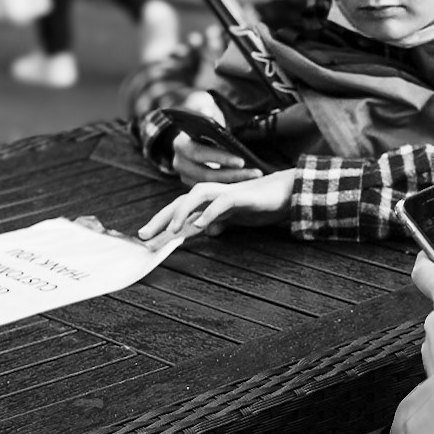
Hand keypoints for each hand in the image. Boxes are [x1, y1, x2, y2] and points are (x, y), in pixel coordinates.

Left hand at [138, 169, 294, 239]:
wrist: (288, 192)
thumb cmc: (262, 204)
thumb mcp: (237, 219)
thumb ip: (220, 223)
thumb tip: (206, 232)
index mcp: (210, 202)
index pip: (180, 211)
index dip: (162, 225)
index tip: (146, 241)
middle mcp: (214, 195)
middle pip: (180, 201)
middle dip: (161, 218)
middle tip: (144, 236)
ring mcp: (226, 193)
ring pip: (196, 196)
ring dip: (181, 212)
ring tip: (172, 229)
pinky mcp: (241, 196)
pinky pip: (221, 202)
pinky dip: (210, 212)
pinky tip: (201, 224)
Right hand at [170, 91, 262, 185]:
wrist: (196, 133)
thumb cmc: (203, 121)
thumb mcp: (203, 109)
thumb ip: (204, 108)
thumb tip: (207, 112)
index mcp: (180, 145)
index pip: (199, 154)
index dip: (220, 158)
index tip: (241, 161)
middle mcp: (179, 163)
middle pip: (206, 174)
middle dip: (232, 174)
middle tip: (255, 173)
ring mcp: (185, 176)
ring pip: (211, 185)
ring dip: (235, 181)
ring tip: (255, 176)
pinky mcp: (194, 184)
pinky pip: (213, 189)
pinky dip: (230, 185)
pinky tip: (248, 180)